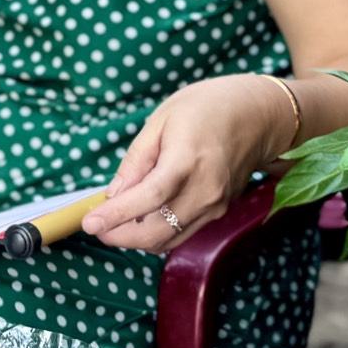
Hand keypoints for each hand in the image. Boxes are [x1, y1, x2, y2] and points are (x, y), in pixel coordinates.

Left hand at [82, 76, 293, 251]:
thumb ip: (136, 160)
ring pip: (168, 239)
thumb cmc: (207, 107)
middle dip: (120, 236)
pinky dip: (157, 233)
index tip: (89, 223)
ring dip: (136, 239)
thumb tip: (114, 193)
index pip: (147, 199)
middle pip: (157, 231)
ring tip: (112, 224)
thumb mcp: (162, 119)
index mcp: (187, 161)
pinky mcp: (220, 212)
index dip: (115, 215)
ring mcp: (215, 205)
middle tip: (95, 227)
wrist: (257, 115)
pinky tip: (139, 220)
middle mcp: (205, 190)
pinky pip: (182, 233)